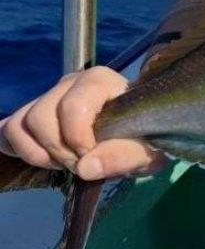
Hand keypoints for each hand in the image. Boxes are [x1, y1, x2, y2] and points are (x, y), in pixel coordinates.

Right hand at [0, 66, 164, 181]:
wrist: (140, 132)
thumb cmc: (145, 136)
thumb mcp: (147, 150)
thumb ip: (124, 156)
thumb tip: (85, 167)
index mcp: (99, 82)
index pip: (72, 107)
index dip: (77, 140)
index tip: (92, 156)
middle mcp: (70, 82)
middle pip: (40, 117)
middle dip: (58, 152)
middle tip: (81, 163)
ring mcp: (49, 96)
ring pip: (19, 124)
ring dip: (39, 153)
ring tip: (65, 161)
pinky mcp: (34, 112)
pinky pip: (8, 129)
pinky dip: (18, 149)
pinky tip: (43, 159)